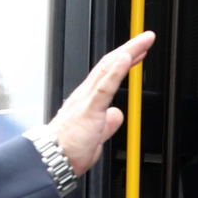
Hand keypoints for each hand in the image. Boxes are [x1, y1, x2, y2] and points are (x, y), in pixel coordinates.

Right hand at [48, 31, 155, 174]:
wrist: (51, 159)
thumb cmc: (67, 150)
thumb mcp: (96, 137)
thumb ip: (107, 125)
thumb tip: (116, 116)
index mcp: (87, 100)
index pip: (108, 74)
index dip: (123, 61)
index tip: (137, 53)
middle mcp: (86, 95)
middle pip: (109, 65)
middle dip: (129, 50)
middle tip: (146, 37)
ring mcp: (86, 100)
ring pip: (108, 69)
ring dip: (127, 53)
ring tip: (142, 41)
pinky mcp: (89, 109)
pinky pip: (104, 87)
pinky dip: (116, 71)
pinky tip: (125, 58)